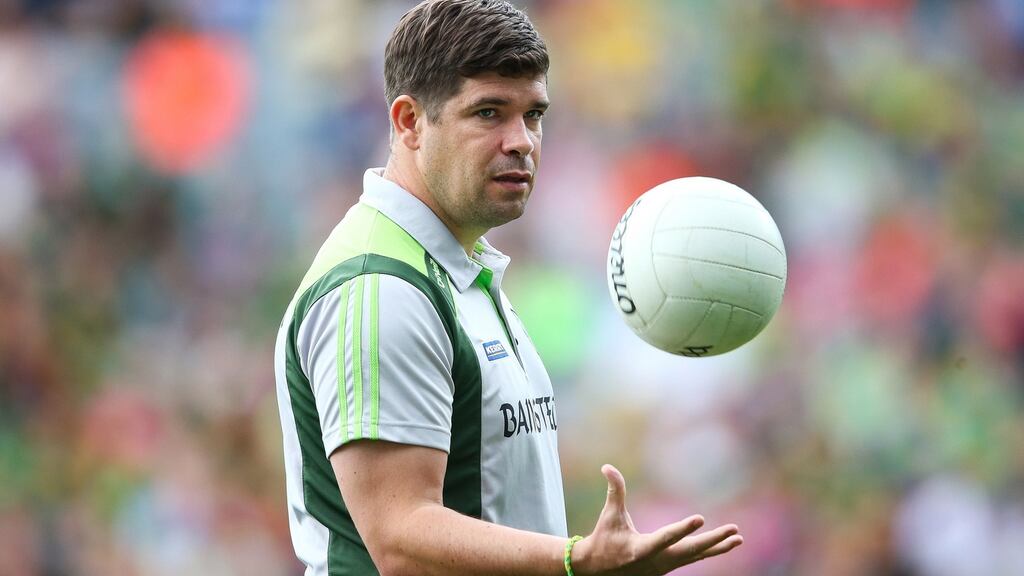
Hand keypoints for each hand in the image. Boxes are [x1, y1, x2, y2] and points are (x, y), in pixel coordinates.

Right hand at [570, 465, 742, 575]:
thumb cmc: (605, 540)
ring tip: (738, 538)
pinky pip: (695, 558)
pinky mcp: (670, 566)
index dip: (683, 529)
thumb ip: (614, 491)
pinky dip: (710, 551)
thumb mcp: (609, 516)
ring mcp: (666, 566)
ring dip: (718, 547)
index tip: (700, 519)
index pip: (666, 538)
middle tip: (733, 530)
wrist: (601, 570)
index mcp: (641, 549)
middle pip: (691, 551)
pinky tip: (725, 544)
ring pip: (697, 557)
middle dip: (713, 541)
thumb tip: (607, 466)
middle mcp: (658, 560)